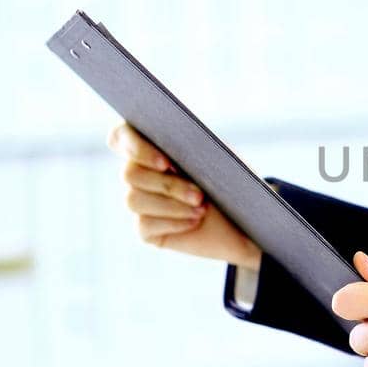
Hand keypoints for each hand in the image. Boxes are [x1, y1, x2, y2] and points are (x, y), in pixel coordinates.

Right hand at [107, 120, 260, 269]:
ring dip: (172, 204)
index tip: (165, 161)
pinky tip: (195, 221)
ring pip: (133, 200)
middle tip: (200, 194)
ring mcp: (140, 201)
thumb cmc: (232, 183)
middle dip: (168, 185)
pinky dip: (174, 222)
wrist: (246, 222)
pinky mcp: (145, 229)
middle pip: (129, 173)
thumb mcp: (219, 159)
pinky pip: (144, 225)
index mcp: (154, 147)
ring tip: (202, 207)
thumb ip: (192, 145)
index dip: (134, 146)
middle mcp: (140, 173)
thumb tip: (174, 142)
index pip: (121, 137)